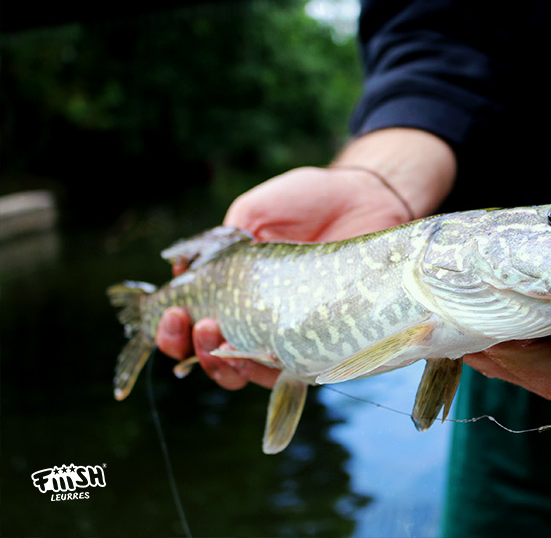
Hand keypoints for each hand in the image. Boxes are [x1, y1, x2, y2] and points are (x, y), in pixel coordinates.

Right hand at [156, 128, 456, 389]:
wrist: (365, 196)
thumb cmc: (308, 201)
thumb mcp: (253, 212)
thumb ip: (218, 243)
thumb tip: (179, 274)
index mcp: (234, 290)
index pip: (193, 323)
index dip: (173, 329)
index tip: (170, 314)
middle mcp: (258, 318)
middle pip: (214, 356)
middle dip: (193, 351)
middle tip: (197, 326)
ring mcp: (292, 332)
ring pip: (249, 369)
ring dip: (224, 364)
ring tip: (217, 339)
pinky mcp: (326, 342)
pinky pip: (295, 368)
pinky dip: (270, 369)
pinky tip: (254, 355)